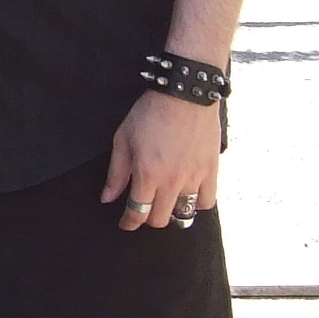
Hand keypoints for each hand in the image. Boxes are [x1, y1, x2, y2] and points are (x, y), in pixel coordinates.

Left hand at [102, 89, 221, 231]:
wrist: (184, 93)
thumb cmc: (150, 112)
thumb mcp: (123, 139)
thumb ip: (116, 173)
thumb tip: (107, 198)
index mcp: (147, 174)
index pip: (138, 213)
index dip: (129, 223)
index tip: (126, 223)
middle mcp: (171, 181)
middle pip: (160, 219)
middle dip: (148, 218)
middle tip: (144, 208)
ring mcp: (194, 177)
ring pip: (184, 214)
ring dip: (172, 212)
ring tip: (167, 203)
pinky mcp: (211, 170)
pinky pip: (207, 201)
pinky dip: (197, 203)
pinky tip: (189, 194)